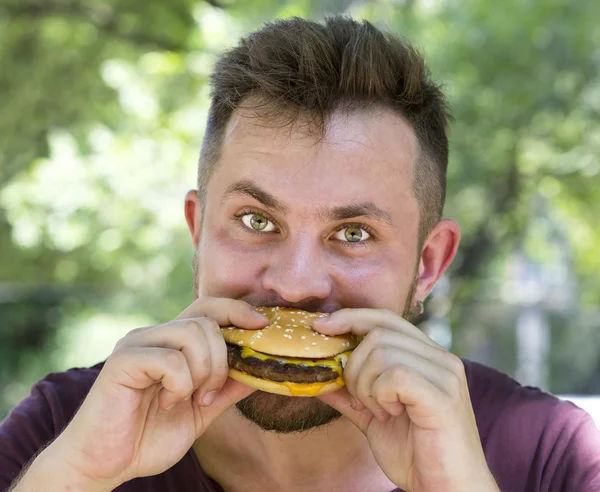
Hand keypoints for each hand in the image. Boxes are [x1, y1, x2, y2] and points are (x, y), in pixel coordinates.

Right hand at [50, 297, 268, 488]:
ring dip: (203, 372)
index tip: (263, 325)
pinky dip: (180, 385)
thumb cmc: (148, 436)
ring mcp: (136, 344)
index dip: (237, 310)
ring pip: (191, 333)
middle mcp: (154, 335)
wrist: (103, 465)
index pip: (208, 308)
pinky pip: (171, 359)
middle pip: (206, 320)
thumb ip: (227, 388)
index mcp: (171, 343)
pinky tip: (166, 402)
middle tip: (209, 394)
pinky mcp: (123, 361)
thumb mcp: (201, 411)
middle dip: (222, 359)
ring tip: (189, 399)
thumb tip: (261, 369)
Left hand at [313, 309, 498, 491]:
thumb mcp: (372, 417)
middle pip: (377, 333)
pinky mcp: (443, 395)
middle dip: (354, 367)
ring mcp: (445, 374)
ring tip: (380, 412)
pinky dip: (380, 395)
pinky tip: (390, 415)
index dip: (350, 317)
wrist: (446, 490)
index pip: (385, 318)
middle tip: (361, 401)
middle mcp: (440, 357)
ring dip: (366, 387)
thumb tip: (316, 375)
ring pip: (382, 353)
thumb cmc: (415, 453)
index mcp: (427, 356)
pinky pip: (394, 375)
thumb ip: (348, 393)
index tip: (321, 327)